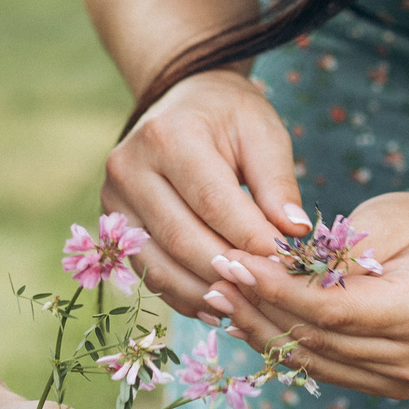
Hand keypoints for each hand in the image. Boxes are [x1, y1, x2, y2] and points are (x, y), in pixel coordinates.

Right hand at [102, 69, 305, 319]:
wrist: (181, 103)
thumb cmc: (229, 117)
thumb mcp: (262, 133)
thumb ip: (278, 183)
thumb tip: (295, 234)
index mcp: (170, 135)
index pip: (214, 203)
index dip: (252, 240)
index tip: (289, 264)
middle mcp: (130, 167)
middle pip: (183, 239)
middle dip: (230, 272)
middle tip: (271, 292)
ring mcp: (113, 198)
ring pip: (160, 264)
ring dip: (205, 292)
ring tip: (247, 305)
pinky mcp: (113, 224)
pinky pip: (148, 271)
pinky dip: (183, 295)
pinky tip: (218, 305)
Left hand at [202, 190, 408, 400]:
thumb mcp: (382, 221)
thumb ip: (333, 256)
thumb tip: (270, 274)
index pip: (332, 310)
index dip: (276, 290)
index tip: (233, 261)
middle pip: (317, 340)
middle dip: (259, 308)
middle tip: (214, 276)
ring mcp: (402, 381)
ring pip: (312, 360)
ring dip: (260, 329)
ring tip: (220, 297)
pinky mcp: (386, 386)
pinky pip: (321, 367)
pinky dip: (282, 344)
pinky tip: (246, 319)